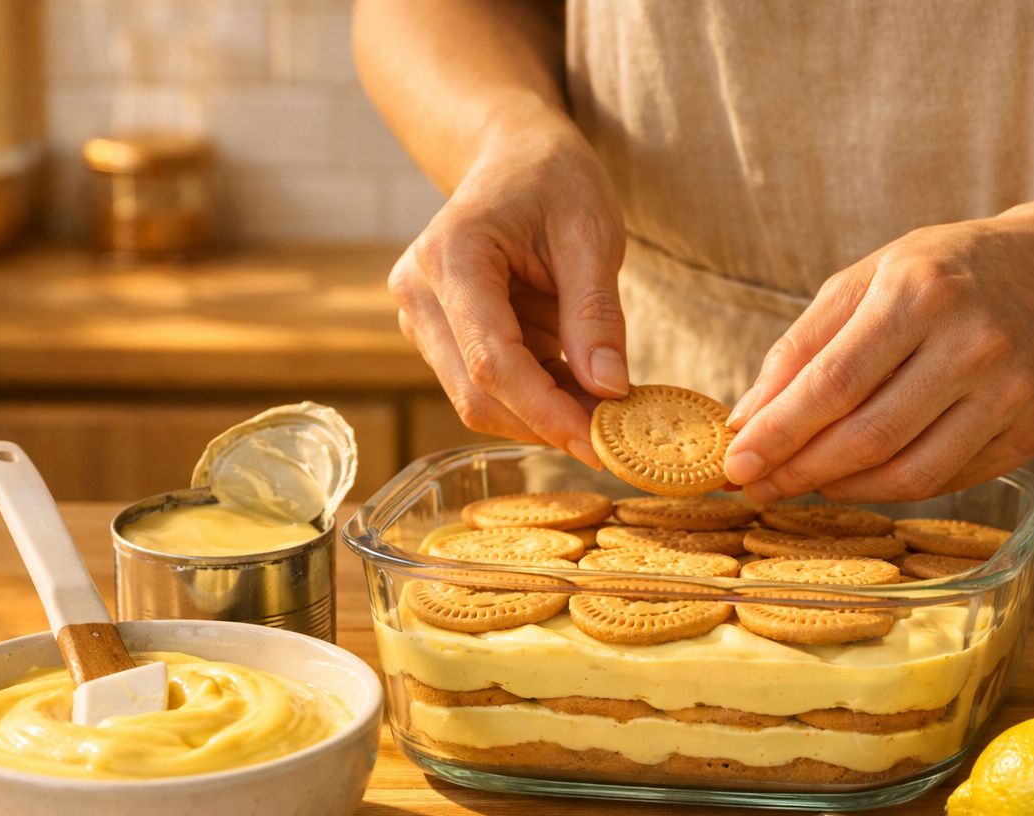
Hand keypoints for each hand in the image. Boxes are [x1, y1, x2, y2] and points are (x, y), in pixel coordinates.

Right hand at [389, 110, 627, 466]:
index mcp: (452, 257)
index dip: (546, 411)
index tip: (599, 444)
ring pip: (477, 400)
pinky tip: (576, 385)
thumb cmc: (552, 178)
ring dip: (542, 414)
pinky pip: (484, 386)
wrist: (513, 153)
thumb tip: (608, 390)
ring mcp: (421, 317)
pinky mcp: (437, 334)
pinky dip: (534, 398)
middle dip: (547, 423)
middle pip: (477, 393)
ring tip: (602, 405)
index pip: (492, 361)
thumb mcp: (591, 233)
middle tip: (615, 437)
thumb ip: (595, 314)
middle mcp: (419, 292)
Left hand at [722, 213, 1033, 502]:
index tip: (736, 463)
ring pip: (910, 475)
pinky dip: (890, 488)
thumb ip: (802, 346)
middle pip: (869, 436)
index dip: (779, 432)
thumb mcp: (866, 281)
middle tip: (756, 486)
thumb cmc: (946, 274)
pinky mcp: (1031, 435)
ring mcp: (1010, 394)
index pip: (835, 381)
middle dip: (800, 471)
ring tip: (803, 484)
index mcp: (921, 292)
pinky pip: (945, 482)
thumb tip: (746, 419)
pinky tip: (859, 478)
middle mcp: (974, 344)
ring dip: (842, 490)